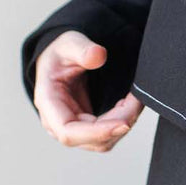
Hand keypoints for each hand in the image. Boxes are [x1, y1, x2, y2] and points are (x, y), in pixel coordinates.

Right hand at [32, 30, 142, 150]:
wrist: (60, 60)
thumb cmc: (60, 54)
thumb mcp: (69, 43)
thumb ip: (82, 49)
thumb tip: (98, 56)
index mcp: (48, 103)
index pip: (68, 132)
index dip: (97, 133)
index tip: (123, 123)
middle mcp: (57, 123)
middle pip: (91, 140)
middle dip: (119, 123)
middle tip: (137, 101)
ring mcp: (73, 129)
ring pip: (102, 141)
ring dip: (123, 123)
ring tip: (135, 100)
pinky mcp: (86, 129)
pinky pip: (107, 135)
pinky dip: (122, 122)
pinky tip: (129, 105)